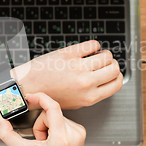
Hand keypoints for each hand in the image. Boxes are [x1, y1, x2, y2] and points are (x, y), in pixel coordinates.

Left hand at [0, 40, 122, 125]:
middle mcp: (86, 82)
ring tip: (96, 55)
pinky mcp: (69, 54)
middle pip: (115, 68)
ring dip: (104, 53)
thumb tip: (105, 80)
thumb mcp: (75, 101)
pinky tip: (88, 48)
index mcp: (90, 97)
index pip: (118, 83)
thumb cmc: (49, 94)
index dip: (117, 76)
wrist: (28, 87)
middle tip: (104, 63)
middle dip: (112, 64)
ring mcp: (78, 67)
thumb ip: (92, 93)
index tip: (112, 72)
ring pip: (107, 55)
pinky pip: (93, 44)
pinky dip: (94, 45)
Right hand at [0, 92, 109, 145]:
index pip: (52, 107)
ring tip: (47, 144)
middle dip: (40, 124)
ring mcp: (78, 132)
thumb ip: (8, 134)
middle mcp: (73, 134)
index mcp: (61, 139)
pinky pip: (62, 120)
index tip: (30, 97)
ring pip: (55, 115)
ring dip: (47, 126)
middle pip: (50, 113)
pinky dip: (54, 128)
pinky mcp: (80, 132)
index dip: (39, 98)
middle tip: (39, 141)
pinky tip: (53, 142)